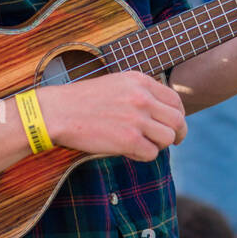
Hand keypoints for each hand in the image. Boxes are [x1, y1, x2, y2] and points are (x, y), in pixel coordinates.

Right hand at [36, 71, 186, 161]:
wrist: (58, 112)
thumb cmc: (84, 100)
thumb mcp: (117, 83)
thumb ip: (141, 92)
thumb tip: (163, 110)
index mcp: (140, 81)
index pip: (175, 100)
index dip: (178, 115)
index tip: (174, 124)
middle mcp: (142, 98)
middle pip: (177, 120)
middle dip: (178, 133)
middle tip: (173, 141)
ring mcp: (137, 119)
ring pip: (168, 138)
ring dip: (158, 145)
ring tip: (143, 144)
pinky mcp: (128, 140)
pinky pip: (151, 153)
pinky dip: (143, 155)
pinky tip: (130, 151)